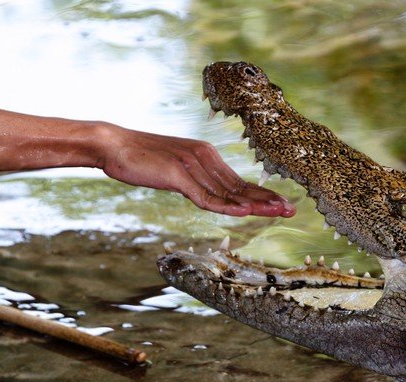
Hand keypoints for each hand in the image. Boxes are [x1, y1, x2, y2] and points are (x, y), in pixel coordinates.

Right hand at [99, 126, 295, 216]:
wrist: (113, 144)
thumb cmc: (140, 158)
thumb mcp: (174, 170)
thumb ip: (193, 181)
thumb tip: (208, 195)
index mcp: (205, 154)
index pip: (238, 181)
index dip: (262, 194)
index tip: (281, 204)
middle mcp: (204, 157)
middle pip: (240, 185)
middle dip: (268, 200)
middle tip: (292, 210)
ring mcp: (192, 165)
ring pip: (229, 192)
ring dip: (256, 204)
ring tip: (278, 212)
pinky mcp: (178, 175)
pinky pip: (205, 196)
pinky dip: (226, 205)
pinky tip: (245, 211)